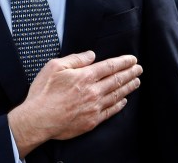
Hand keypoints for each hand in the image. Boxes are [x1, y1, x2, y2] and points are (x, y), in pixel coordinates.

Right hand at [7, 51, 141, 156]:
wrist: (38, 119)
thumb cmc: (43, 92)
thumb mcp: (54, 67)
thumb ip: (75, 59)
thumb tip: (91, 55)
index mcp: (85, 77)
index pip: (109, 67)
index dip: (123, 62)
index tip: (132, 59)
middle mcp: (93, 92)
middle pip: (117, 80)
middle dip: (130, 73)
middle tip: (138, 69)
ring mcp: (94, 107)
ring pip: (117, 95)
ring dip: (128, 87)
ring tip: (136, 82)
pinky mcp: (92, 120)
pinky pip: (111, 111)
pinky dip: (119, 105)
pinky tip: (123, 101)